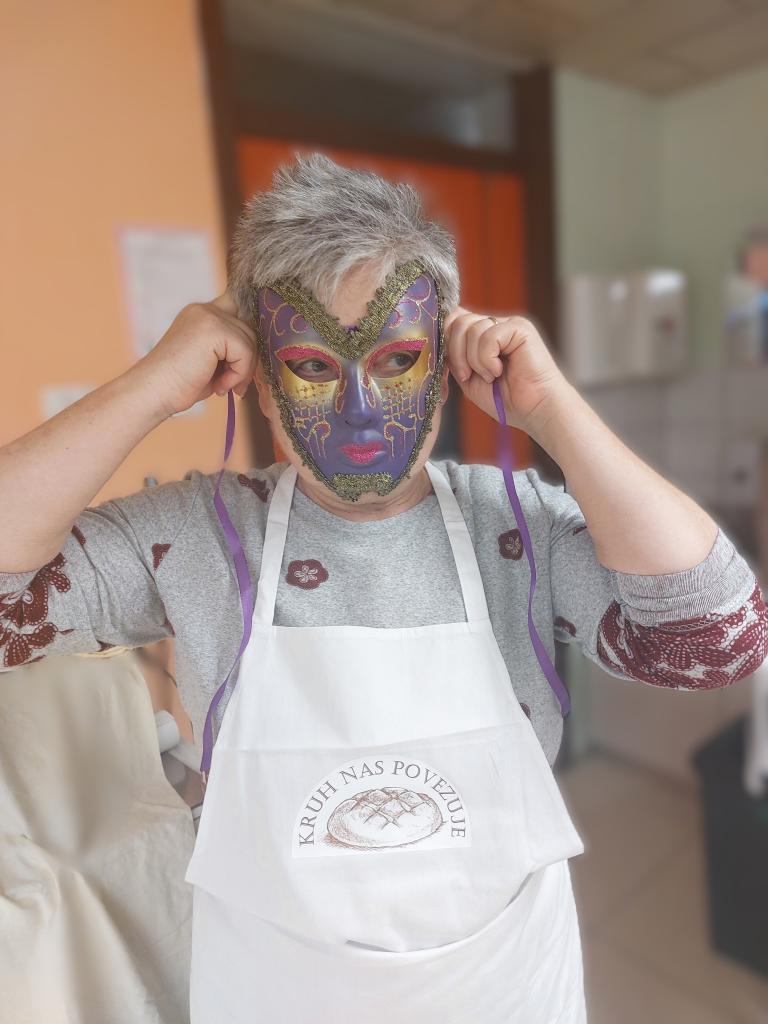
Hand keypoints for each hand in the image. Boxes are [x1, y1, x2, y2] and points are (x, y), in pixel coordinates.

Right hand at [133, 292, 257, 416]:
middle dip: (248, 359)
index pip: (239, 305)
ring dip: (243, 370)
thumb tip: (260, 349)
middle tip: (235, 384)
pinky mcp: (213, 329)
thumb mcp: (211, 360)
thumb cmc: (181, 384)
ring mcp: (208, 316)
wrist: (154, 392)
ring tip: (224, 386)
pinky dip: (239, 373)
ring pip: (250, 340)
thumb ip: (230, 348)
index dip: (250, 326)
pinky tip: (220, 385)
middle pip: (249, 328)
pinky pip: (245, 350)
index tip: (250, 354)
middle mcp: (205, 309)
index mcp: (202, 314)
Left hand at [443, 306, 568, 431]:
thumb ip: (453, 355)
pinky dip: (487, 359)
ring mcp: (507, 324)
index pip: (453, 320)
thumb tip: (436, 336)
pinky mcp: (520, 328)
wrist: (534, 410)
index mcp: (482, 334)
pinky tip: (499, 370)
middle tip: (470, 376)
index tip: (455, 369)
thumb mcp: (468, 377)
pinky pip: (488, 336)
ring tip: (491, 376)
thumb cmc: (504, 399)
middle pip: (458, 322)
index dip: (446, 341)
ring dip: (474, 360)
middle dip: (456, 354)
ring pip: (471, 329)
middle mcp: (495, 325)